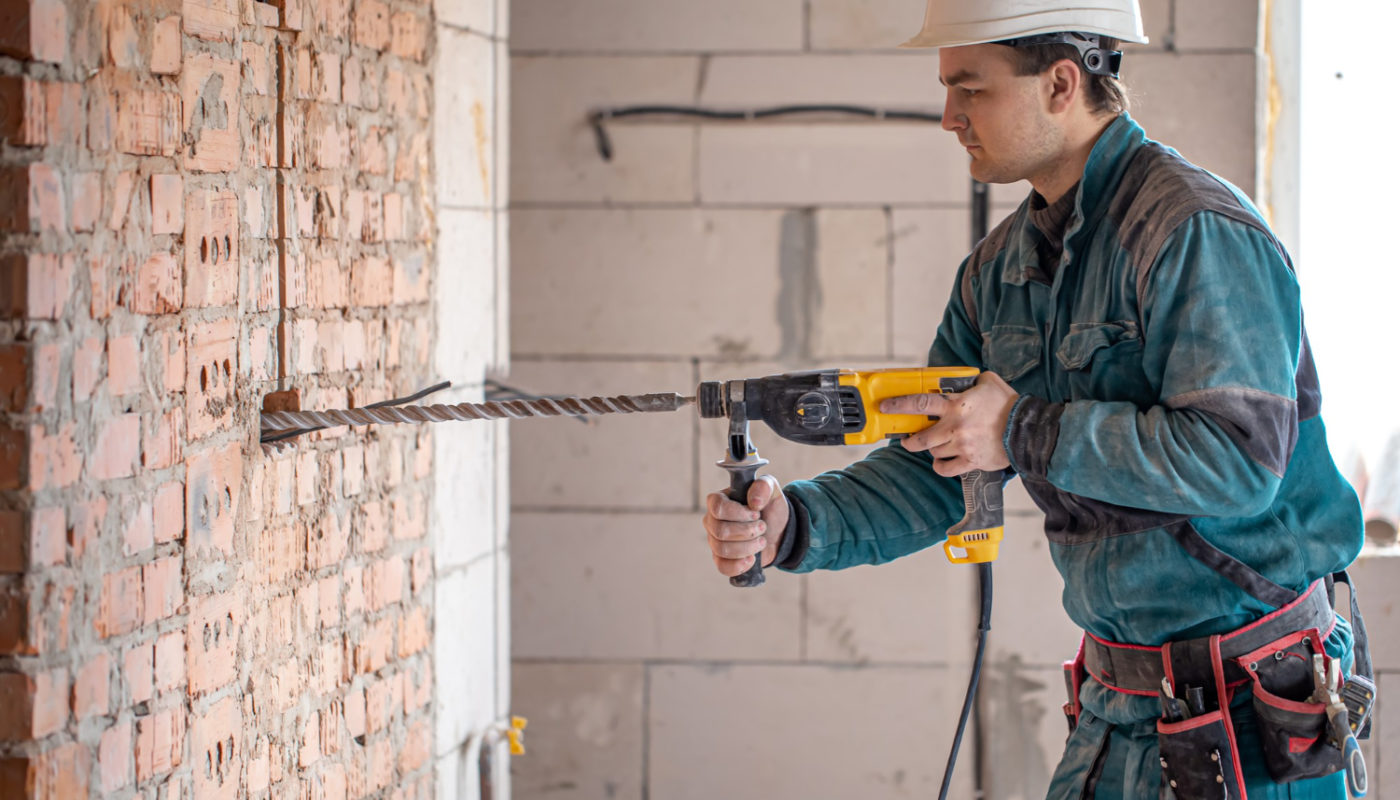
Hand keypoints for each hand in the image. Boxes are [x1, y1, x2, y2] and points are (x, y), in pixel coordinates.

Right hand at [702, 475, 788, 577]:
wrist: (778, 530)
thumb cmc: (769, 507)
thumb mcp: (772, 490)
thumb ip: (764, 487)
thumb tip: (754, 502)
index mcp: (718, 500)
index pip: (718, 507)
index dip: (738, 513)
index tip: (756, 513)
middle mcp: (712, 521)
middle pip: (720, 531)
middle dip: (747, 531)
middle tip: (763, 527)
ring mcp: (714, 541)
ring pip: (722, 550)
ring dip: (748, 547)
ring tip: (762, 541)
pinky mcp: (722, 559)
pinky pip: (723, 567)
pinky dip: (740, 565)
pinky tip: (753, 558)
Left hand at [880, 372, 1017, 477]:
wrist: (1027, 429)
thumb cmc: (1009, 404)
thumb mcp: (990, 382)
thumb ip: (972, 380)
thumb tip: (966, 379)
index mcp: (956, 405)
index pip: (920, 403)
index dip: (899, 404)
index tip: (885, 406)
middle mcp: (955, 426)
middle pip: (920, 438)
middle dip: (909, 440)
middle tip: (907, 439)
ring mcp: (962, 446)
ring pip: (933, 452)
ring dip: (931, 450)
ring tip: (936, 446)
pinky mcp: (971, 461)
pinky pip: (946, 469)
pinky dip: (941, 467)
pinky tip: (942, 462)